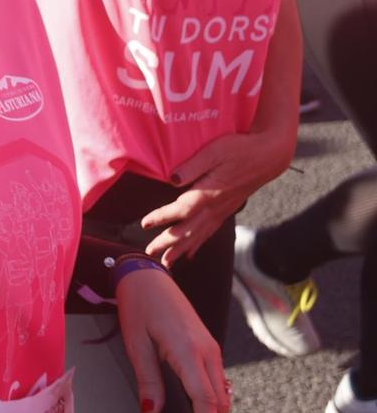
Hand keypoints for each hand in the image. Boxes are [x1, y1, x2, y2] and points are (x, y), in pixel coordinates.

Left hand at [116, 267, 229, 412]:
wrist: (147, 276)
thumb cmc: (139, 303)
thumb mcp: (136, 342)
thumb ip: (147, 379)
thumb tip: (151, 410)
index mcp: (189, 350)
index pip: (205, 401)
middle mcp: (207, 351)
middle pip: (219, 402)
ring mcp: (211, 348)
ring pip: (222, 393)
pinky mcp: (207, 346)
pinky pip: (217, 381)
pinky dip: (215, 403)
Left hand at [142, 127, 294, 263]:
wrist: (268, 157)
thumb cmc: (239, 150)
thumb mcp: (214, 151)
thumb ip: (192, 166)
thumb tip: (172, 179)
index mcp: (209, 193)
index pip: (181, 210)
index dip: (162, 217)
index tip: (145, 224)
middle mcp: (216, 207)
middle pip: (188, 230)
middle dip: (168, 243)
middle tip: (150, 252)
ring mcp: (223, 210)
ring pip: (199, 235)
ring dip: (181, 249)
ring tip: (167, 263)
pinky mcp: (228, 209)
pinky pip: (210, 232)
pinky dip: (198, 243)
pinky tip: (191, 253)